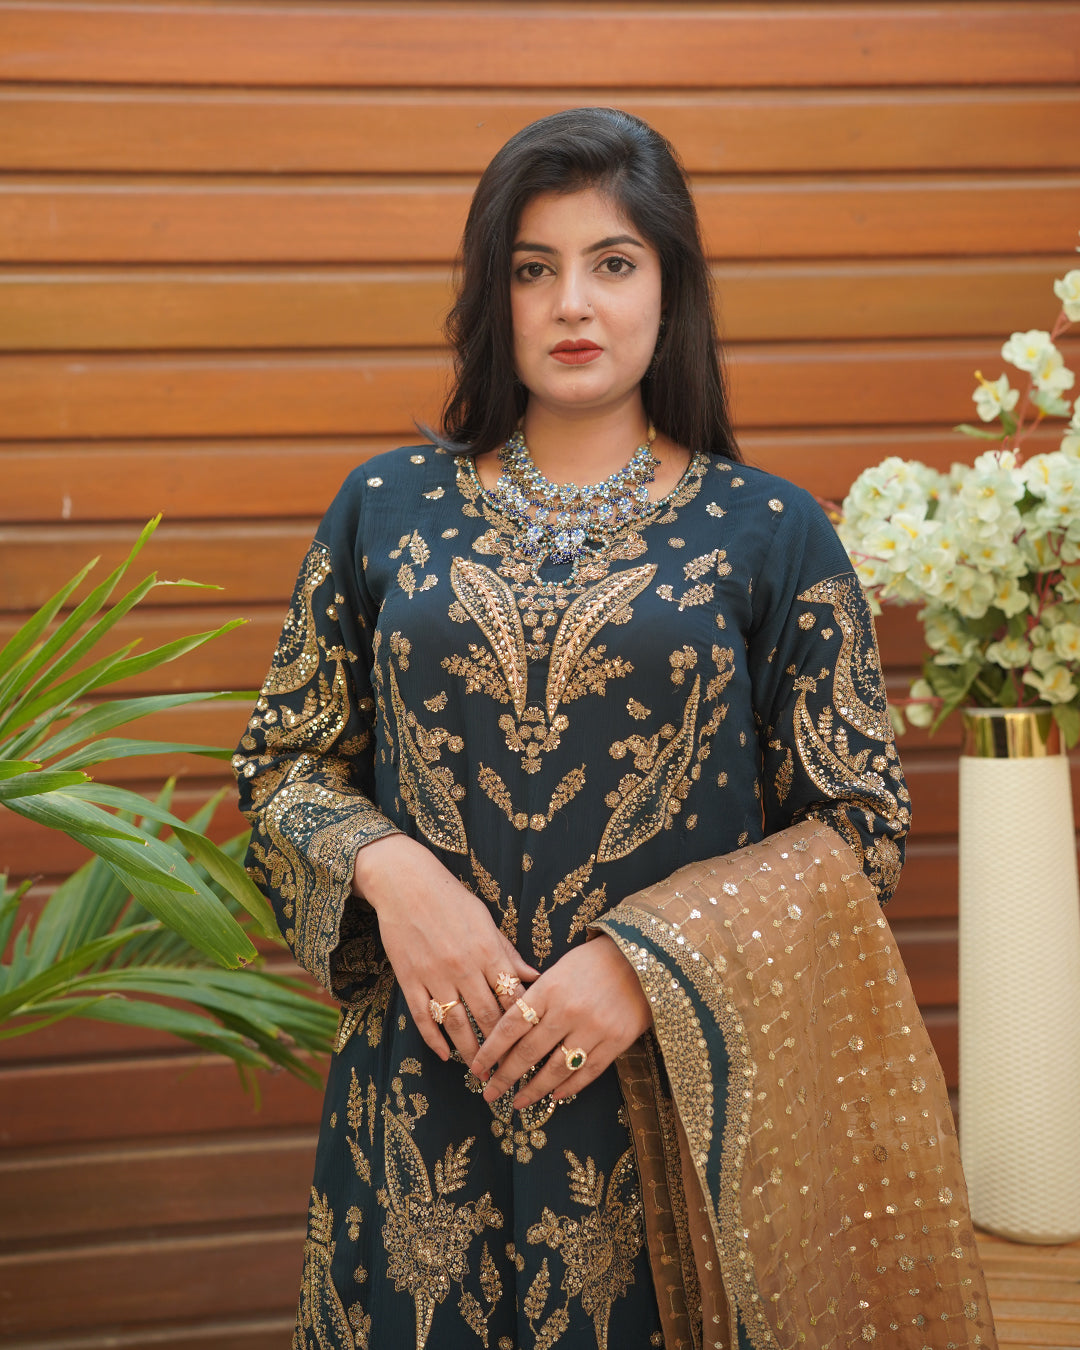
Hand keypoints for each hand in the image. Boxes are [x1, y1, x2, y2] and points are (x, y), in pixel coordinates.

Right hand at [354, 834, 537, 1064]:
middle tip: (509, 1069)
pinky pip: (423, 1017)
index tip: (532, 1043)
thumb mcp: (486, 921)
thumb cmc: (450, 898)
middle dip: (501, 1047)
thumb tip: (535, 976)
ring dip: (470, 1051)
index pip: (512, 997)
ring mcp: (434, 975)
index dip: (524, 1024)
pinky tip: (443, 1055)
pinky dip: (434, 1040)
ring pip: (457, 1024)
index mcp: (487, 951)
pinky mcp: (409, 979)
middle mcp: (463, 968)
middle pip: (487, 1017)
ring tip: (480, 1070)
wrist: (404, 883)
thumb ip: (508, 953)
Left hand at [469, 934, 651, 1109]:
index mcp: (549, 989)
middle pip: (528, 1052)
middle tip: (489, 1094)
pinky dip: (569, 1087)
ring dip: (534, 1090)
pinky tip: (554, 1095)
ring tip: (518, 1101)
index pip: (510, 1026)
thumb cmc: (593, 961)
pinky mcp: (616, 1042)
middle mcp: (568, 1011)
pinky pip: (587, 1072)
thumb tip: (509, 1030)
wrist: (640, 958)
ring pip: (556, 1069)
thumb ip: (535, 997)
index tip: (478, 1068)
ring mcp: (593, 1028)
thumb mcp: (558, 970)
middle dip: (505, 1077)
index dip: (491, 1050)